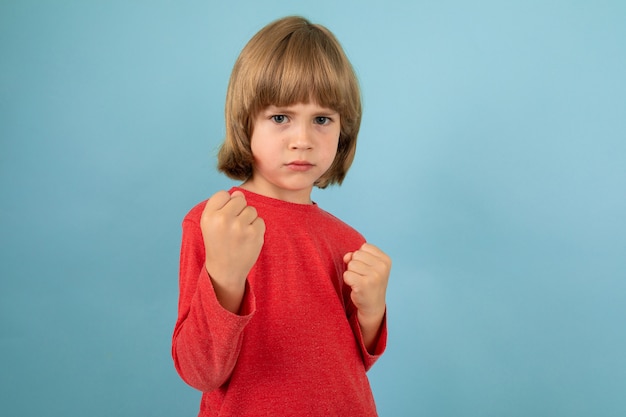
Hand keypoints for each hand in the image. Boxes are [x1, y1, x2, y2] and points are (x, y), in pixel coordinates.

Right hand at [200, 190, 264, 311]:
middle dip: (238, 210)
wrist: (225, 270)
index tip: (222, 218)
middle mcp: (223, 219)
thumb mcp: (209, 223)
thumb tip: (240, 194)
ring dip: (248, 220)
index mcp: (209, 215)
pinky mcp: (255, 234)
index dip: (225, 205)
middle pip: (239, 199)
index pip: (223, 194)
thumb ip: (221, 204)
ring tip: (239, 234)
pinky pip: (260, 220)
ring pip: (251, 209)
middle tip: (231, 228)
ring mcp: (240, 227)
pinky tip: (247, 239)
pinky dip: (256, 228)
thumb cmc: (218, 243)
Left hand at [343, 243, 390, 347]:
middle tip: (362, 277)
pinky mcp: (364, 285)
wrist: (373, 305)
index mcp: (386, 259)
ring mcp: (374, 276)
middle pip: (356, 254)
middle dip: (355, 265)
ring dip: (351, 273)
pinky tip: (356, 287)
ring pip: (350, 264)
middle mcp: (382, 267)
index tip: (367, 269)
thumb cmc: (369, 282)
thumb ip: (356, 255)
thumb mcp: (368, 266)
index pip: (364, 247)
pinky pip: (347, 274)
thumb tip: (347, 256)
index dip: (361, 257)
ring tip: (359, 282)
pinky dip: (348, 280)